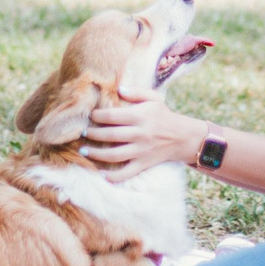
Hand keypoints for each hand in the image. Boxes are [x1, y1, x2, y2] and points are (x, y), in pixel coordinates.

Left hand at [80, 88, 205, 182]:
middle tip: (81, 134)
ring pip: (115, 155)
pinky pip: (127, 172)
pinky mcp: (143, 164)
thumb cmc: (164, 116)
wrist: (182, 137)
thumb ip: (136, 92)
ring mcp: (141, 150)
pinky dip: (114, 176)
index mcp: (140, 116)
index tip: (90, 116)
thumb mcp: (154, 99)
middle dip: (93, 135)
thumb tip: (118, 89)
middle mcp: (139, 134)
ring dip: (96, 154)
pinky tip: (101, 174)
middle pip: (110, 135)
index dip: (98, 116)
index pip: (113, 116)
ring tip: (84, 151)